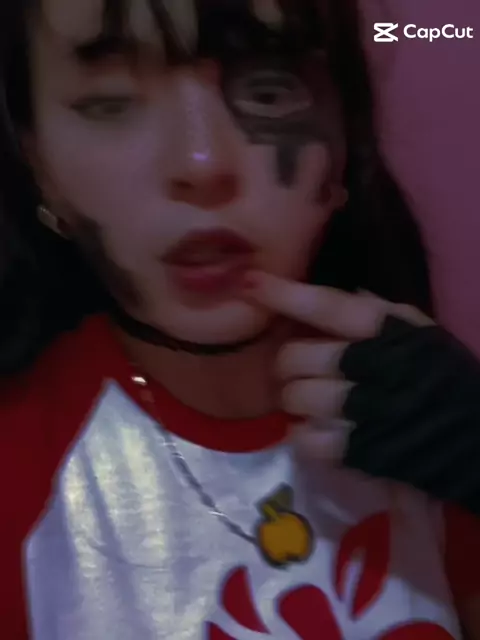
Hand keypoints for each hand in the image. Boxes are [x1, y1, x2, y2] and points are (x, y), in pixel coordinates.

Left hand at [243, 271, 432, 459]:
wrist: (473, 439)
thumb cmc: (439, 380)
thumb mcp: (419, 336)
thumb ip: (378, 316)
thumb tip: (335, 298)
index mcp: (392, 330)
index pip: (330, 307)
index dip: (287, 294)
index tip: (251, 283)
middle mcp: (376, 366)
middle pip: (296, 358)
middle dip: (289, 364)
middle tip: (299, 370)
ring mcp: (368, 412)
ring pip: (297, 399)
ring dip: (296, 401)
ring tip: (312, 403)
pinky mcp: (362, 453)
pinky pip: (306, 440)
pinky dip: (305, 436)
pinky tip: (321, 431)